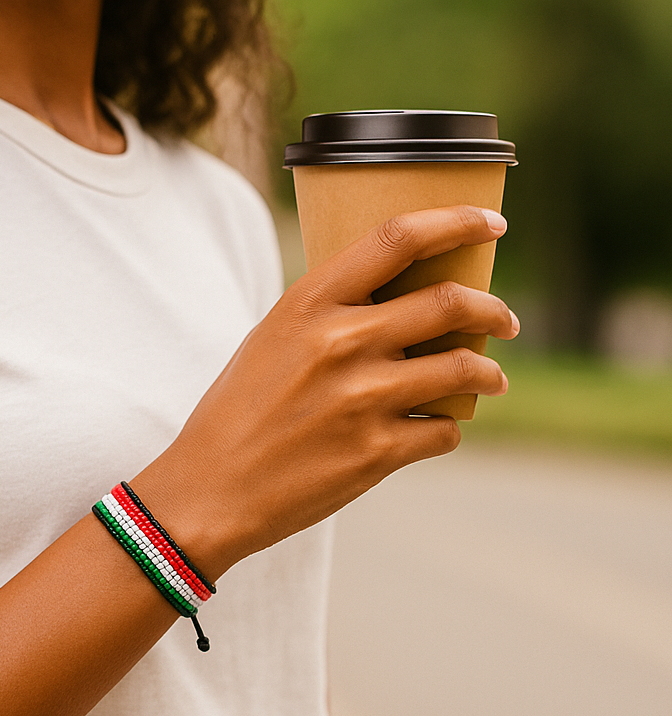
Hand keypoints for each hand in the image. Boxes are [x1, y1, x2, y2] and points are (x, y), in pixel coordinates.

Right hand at [134, 205, 517, 578]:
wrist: (210, 493)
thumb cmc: (236, 414)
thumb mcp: (270, 342)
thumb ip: (329, 315)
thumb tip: (399, 301)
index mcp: (308, 305)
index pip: (398, 238)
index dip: (456, 221)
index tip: (491, 224)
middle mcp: (341, 343)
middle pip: (450, 303)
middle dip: (493, 309)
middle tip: (505, 321)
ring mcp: (362, 400)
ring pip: (463, 369)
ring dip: (489, 373)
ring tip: (492, 379)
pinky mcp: (376, 453)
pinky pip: (443, 431)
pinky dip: (448, 429)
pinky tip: (434, 430)